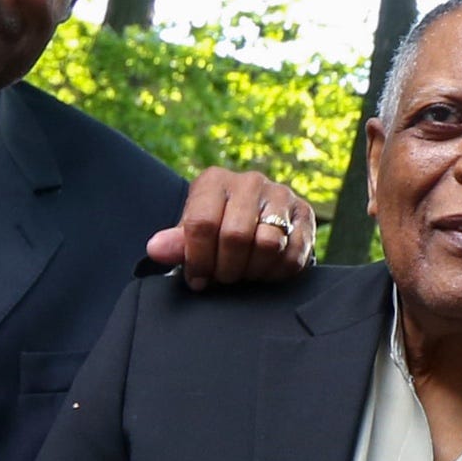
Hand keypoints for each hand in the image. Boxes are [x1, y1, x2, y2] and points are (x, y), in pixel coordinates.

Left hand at [145, 168, 316, 287]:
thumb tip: (156, 250)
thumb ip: (176, 244)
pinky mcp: (305, 214)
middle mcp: (249, 181)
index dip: (198, 259)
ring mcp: (281, 195)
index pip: (201, 223)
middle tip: (224, 278)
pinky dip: (278, 273)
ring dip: (253, 271)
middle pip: (236, 236)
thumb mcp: (192, 234)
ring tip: (244, 274)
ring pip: (268, 244)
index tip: (197, 280)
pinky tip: (266, 272)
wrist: (258, 221)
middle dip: (227, 268)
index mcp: (214, 181)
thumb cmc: (217, 228)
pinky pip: (294, 254)